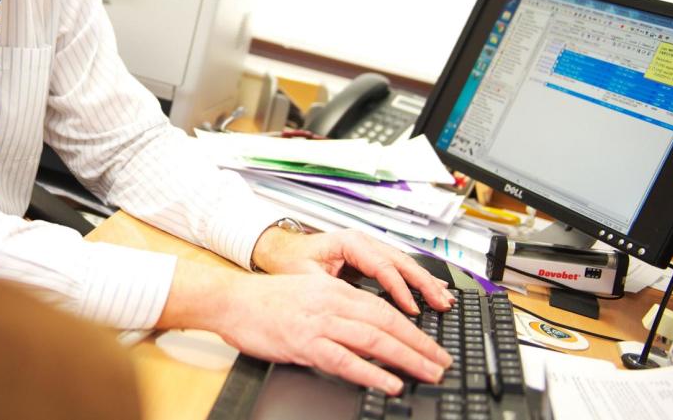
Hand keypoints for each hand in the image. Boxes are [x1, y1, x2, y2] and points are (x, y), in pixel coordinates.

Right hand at [159, 261, 450, 393]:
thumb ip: (337, 307)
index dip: (412, 327)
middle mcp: (331, 302)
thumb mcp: (307, 293)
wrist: (230, 301)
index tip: (431, 344)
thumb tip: (367, 329)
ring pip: (373, 340)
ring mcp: (319, 323)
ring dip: (406, 358)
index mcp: (334, 289)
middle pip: (386, 323)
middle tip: (442, 362)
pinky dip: (372, 373)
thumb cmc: (264, 301)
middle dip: (419, 344)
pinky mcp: (304, 343)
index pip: (383, 308)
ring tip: (428, 373)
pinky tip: (390, 383)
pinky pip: (345, 360)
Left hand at [253, 227, 454, 314]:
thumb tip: (351, 307)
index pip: (382, 266)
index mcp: (349, 242)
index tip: (411, 309)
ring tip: (444, 298)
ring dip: (425, 281)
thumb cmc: (290, 259)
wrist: (279, 248)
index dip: (399, 289)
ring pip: (404, 263)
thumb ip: (330, 289)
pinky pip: (398, 268)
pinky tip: (432, 289)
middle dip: (424, 283)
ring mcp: (368, 248)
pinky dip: (416, 279)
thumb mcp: (306, 276)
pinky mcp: (369, 257)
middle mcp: (362, 241)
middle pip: (401, 261)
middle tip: (441, 302)